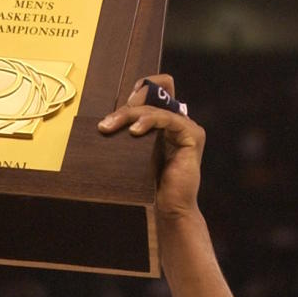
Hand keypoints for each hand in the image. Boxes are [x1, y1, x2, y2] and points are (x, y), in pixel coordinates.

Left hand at [97, 74, 204, 219]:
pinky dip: (149, 120)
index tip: (118, 102)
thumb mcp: (134, 154)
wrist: (168, 209)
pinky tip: (135, 131)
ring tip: (112, 126)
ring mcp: (186, 127)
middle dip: (125, 109)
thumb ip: (128, 134)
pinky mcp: (192, 135)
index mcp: (164, 123)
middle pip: (152, 98)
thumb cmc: (150, 185)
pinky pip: (168, 118)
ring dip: (131, 114)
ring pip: (156, 108)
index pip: (156, 90)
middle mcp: (177, 121)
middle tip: (106, 124)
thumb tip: (105, 121)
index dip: (140, 88)